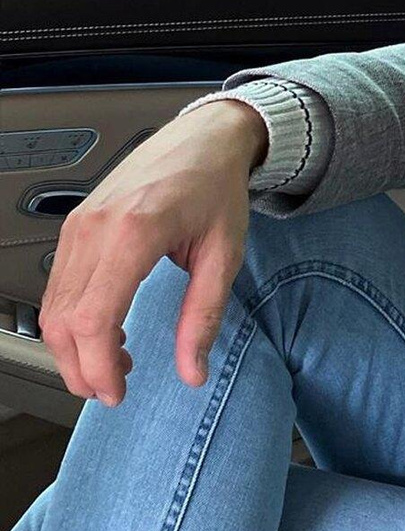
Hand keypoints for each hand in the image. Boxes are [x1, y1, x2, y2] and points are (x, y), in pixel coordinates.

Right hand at [37, 102, 263, 407]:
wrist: (206, 138)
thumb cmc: (217, 186)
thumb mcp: (225, 253)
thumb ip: (204, 315)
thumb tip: (192, 370)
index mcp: (135, 231)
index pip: (94, 319)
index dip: (97, 367)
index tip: (116, 392)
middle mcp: (97, 226)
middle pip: (63, 320)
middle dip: (81, 367)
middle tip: (113, 388)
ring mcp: (80, 222)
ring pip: (53, 305)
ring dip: (74, 346)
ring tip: (114, 363)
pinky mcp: (77, 222)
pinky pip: (60, 283)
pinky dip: (73, 318)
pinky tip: (106, 330)